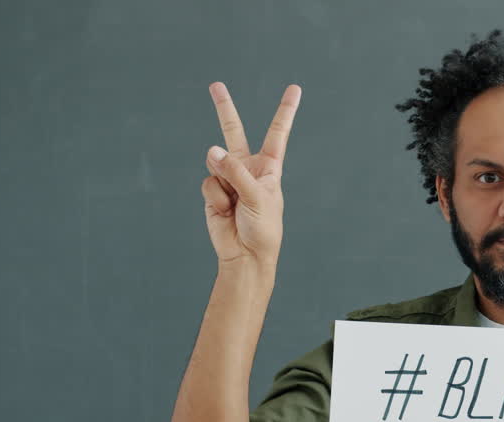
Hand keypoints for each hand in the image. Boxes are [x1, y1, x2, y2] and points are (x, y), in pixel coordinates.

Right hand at [201, 81, 301, 266]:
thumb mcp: (257, 197)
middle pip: (234, 132)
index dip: (286, 111)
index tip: (295, 89)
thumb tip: (211, 150)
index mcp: (269, 168)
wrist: (246, 255)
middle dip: (224, 109)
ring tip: (234, 203)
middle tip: (215, 85)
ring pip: (215, 162)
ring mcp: (228, 178)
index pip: (277, 133)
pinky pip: (208, 182)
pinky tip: (225, 211)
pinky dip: (216, 197)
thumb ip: (235, 171)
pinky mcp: (213, 191)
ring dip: (224, 181)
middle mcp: (247, 168)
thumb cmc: (262, 229)